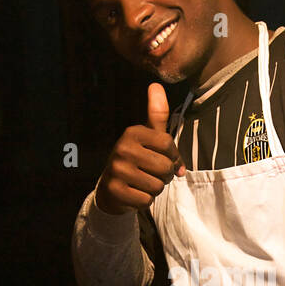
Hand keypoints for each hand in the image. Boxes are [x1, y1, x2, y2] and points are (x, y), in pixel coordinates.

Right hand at [95, 83, 185, 214]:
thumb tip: (156, 85)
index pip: (168, 144)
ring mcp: (117, 169)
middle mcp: (122, 148)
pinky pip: (146, 200)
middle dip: (164, 175)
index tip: (163, 159)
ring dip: (155, 188)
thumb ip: (156, 114)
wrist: (111, 188)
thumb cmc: (137, 160)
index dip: (173, 157)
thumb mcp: (147, 136)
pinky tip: (135, 193)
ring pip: (157, 185)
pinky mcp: (115, 190)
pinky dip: (145, 200)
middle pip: (165, 166)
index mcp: (133, 132)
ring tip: (143, 183)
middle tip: (151, 173)